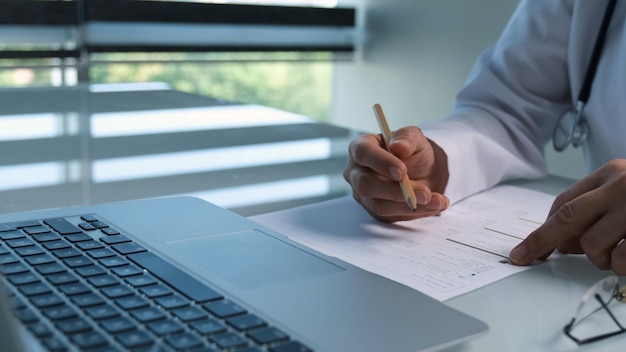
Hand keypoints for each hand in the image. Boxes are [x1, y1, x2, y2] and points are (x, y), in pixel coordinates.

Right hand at [343, 126, 449, 221]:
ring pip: (379, 205)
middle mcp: (356, 173)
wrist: (422, 171)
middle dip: (396, 190)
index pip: (362, 153)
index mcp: (361, 148)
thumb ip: (407, 138)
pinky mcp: (375, 211)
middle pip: (366, 184)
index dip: (380, 162)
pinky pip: (392, 216)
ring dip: (409, 205)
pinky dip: (415, 212)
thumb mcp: (414, 138)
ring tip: (435, 200)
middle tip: (424, 192)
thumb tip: (398, 146)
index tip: (402, 171)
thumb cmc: (411, 152)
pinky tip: (434, 205)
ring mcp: (363, 195)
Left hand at [509, 159, 625, 274]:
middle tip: (522, 257)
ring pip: (592, 244)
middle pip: (566, 217)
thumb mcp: (623, 193)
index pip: (564, 202)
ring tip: (618, 255)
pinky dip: (621, 265)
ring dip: (599, 259)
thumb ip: (592, 211)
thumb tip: (561, 244)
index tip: (525, 248)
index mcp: (611, 173)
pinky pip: (620, 259)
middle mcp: (620, 186)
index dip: (543, 229)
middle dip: (540, 241)